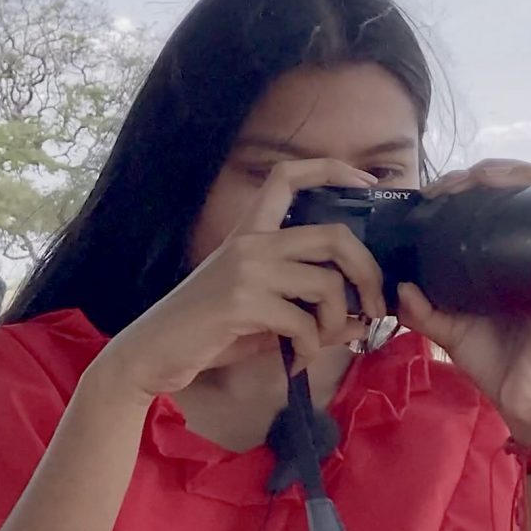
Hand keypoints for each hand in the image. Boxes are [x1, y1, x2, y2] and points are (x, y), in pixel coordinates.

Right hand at [94, 159, 386, 402]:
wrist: (153, 352)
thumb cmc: (209, 330)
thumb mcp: (263, 314)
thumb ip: (310, 310)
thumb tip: (362, 321)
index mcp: (251, 232)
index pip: (289, 176)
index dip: (333, 170)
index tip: (368, 183)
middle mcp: (251, 242)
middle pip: (335, 236)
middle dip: (368, 273)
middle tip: (376, 306)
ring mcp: (247, 269)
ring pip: (327, 284)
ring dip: (337, 322)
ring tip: (321, 343)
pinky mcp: (242, 301)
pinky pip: (304, 323)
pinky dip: (311, 348)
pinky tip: (297, 360)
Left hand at [397, 159, 530, 443]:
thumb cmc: (499, 367)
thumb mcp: (452, 334)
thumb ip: (423, 313)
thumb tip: (399, 286)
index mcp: (503, 263)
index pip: (493, 206)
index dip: (466, 187)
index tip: (433, 192)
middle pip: (518, 189)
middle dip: (483, 173)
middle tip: (448, 186)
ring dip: (509, 173)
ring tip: (478, 180)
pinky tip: (517, 185)